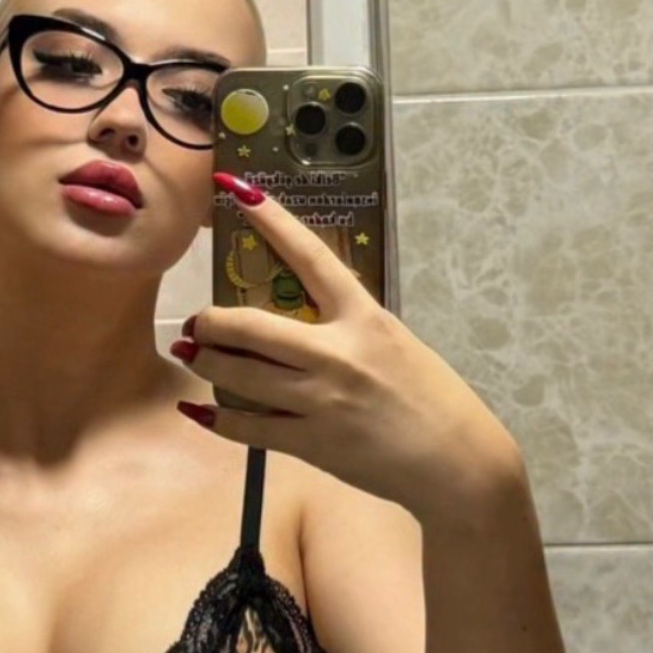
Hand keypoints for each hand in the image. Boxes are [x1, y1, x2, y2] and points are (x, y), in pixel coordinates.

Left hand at [173, 176, 519, 517]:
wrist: (458, 463)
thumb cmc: (432, 398)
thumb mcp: (393, 343)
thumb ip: (348, 326)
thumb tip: (302, 317)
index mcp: (363, 317)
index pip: (309, 256)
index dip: (270, 220)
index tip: (236, 189)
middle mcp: (337, 353)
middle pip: (250, 325)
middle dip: (210, 321)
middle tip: (196, 322)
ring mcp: (321, 399)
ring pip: (239, 375)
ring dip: (207, 362)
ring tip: (194, 356)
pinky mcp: (312, 443)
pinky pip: (248, 427)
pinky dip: (218, 418)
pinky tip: (201, 411)